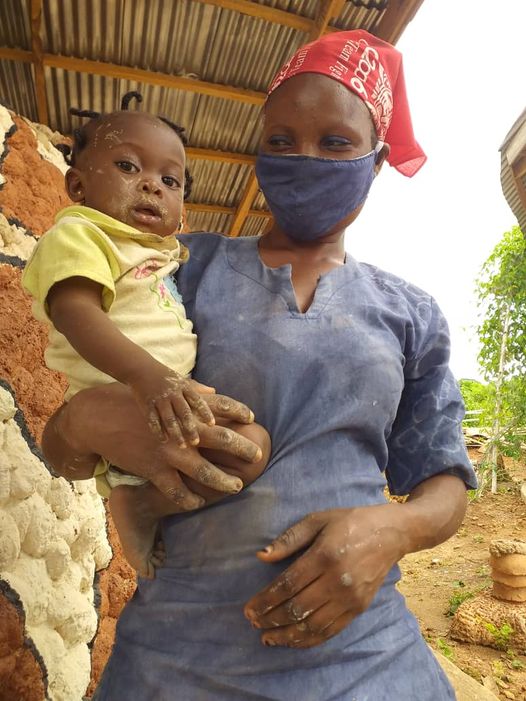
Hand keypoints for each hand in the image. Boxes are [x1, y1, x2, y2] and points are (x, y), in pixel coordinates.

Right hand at [54, 382, 259, 509]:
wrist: (99, 417)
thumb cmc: (133, 402)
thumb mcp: (163, 393)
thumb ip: (191, 391)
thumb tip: (213, 390)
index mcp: (183, 409)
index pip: (220, 406)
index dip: (239, 411)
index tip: (253, 419)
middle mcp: (180, 430)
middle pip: (221, 438)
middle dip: (242, 448)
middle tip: (258, 456)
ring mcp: (168, 451)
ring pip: (204, 471)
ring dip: (223, 481)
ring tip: (237, 486)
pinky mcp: (153, 468)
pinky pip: (177, 490)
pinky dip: (190, 499)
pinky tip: (199, 502)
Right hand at [129, 365, 215, 444]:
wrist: (140, 368)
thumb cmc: (165, 375)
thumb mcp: (182, 379)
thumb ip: (197, 387)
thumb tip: (214, 391)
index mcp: (183, 387)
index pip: (197, 401)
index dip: (205, 412)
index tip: (212, 424)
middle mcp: (173, 394)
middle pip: (184, 413)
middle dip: (191, 428)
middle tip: (196, 442)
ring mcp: (159, 400)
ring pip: (169, 419)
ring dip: (176, 434)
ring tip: (182, 446)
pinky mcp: (147, 405)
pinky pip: (153, 420)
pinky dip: (159, 431)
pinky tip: (164, 440)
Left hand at [244, 505, 409, 647]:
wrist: (391, 533)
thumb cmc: (349, 522)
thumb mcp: (317, 519)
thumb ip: (289, 539)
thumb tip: (261, 556)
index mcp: (324, 556)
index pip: (287, 585)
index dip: (265, 601)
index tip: (248, 609)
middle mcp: (337, 581)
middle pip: (297, 608)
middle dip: (271, 619)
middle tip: (253, 623)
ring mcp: (350, 598)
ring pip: (313, 626)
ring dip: (287, 635)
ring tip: (267, 638)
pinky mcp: (359, 609)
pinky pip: (331, 631)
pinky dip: (309, 640)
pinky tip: (293, 640)